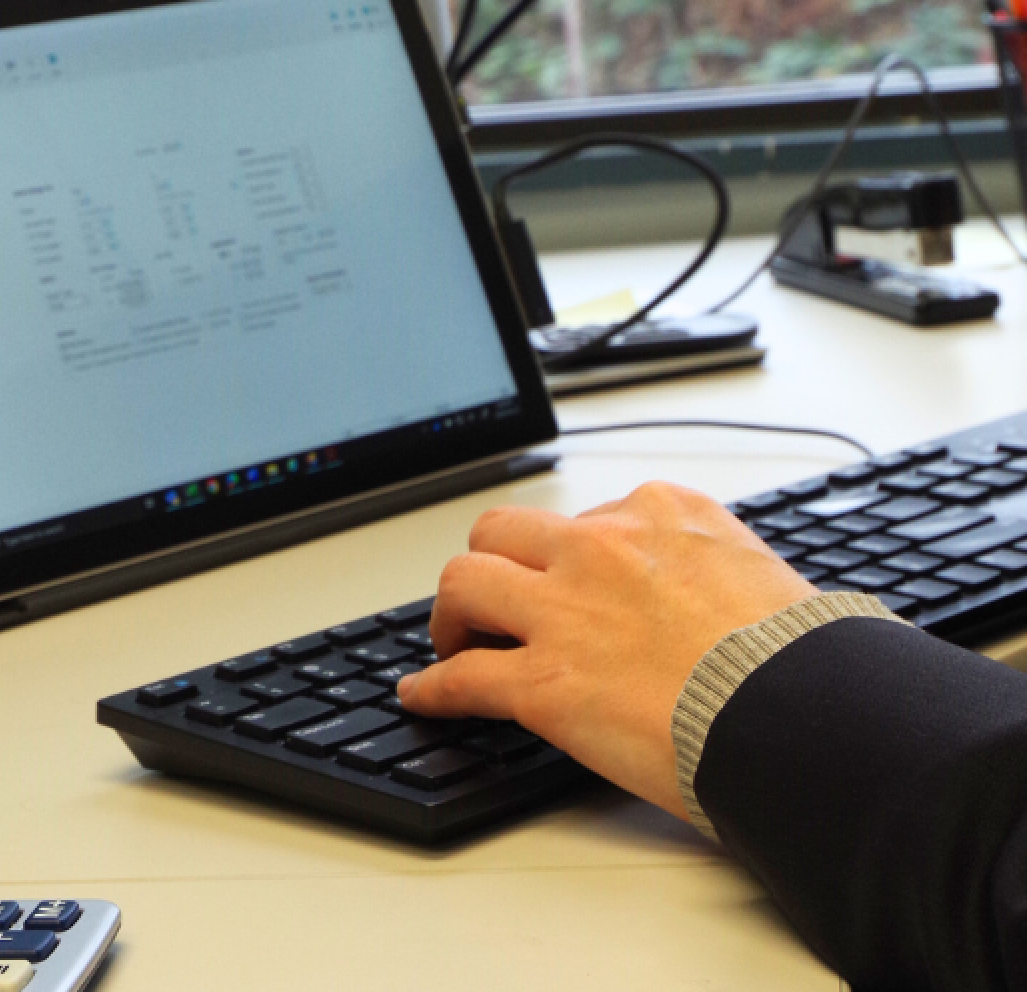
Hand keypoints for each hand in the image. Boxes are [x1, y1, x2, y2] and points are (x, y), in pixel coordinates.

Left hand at [397, 482, 818, 819]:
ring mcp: (565, 610)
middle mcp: (604, 547)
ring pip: (465, 583)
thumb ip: (718, 572)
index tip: (567, 577)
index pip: (588, 516)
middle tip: (494, 601)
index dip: (567, 553)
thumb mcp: (768, 578)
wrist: (807, 716)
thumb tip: (718, 599)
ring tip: (454, 640)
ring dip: (452, 613)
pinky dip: (434, 689)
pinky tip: (423, 697)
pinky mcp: (543, 680)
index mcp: (664, 514)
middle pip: (505, 531)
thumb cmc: (807, 662)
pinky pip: (462, 677)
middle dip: (492, 563)